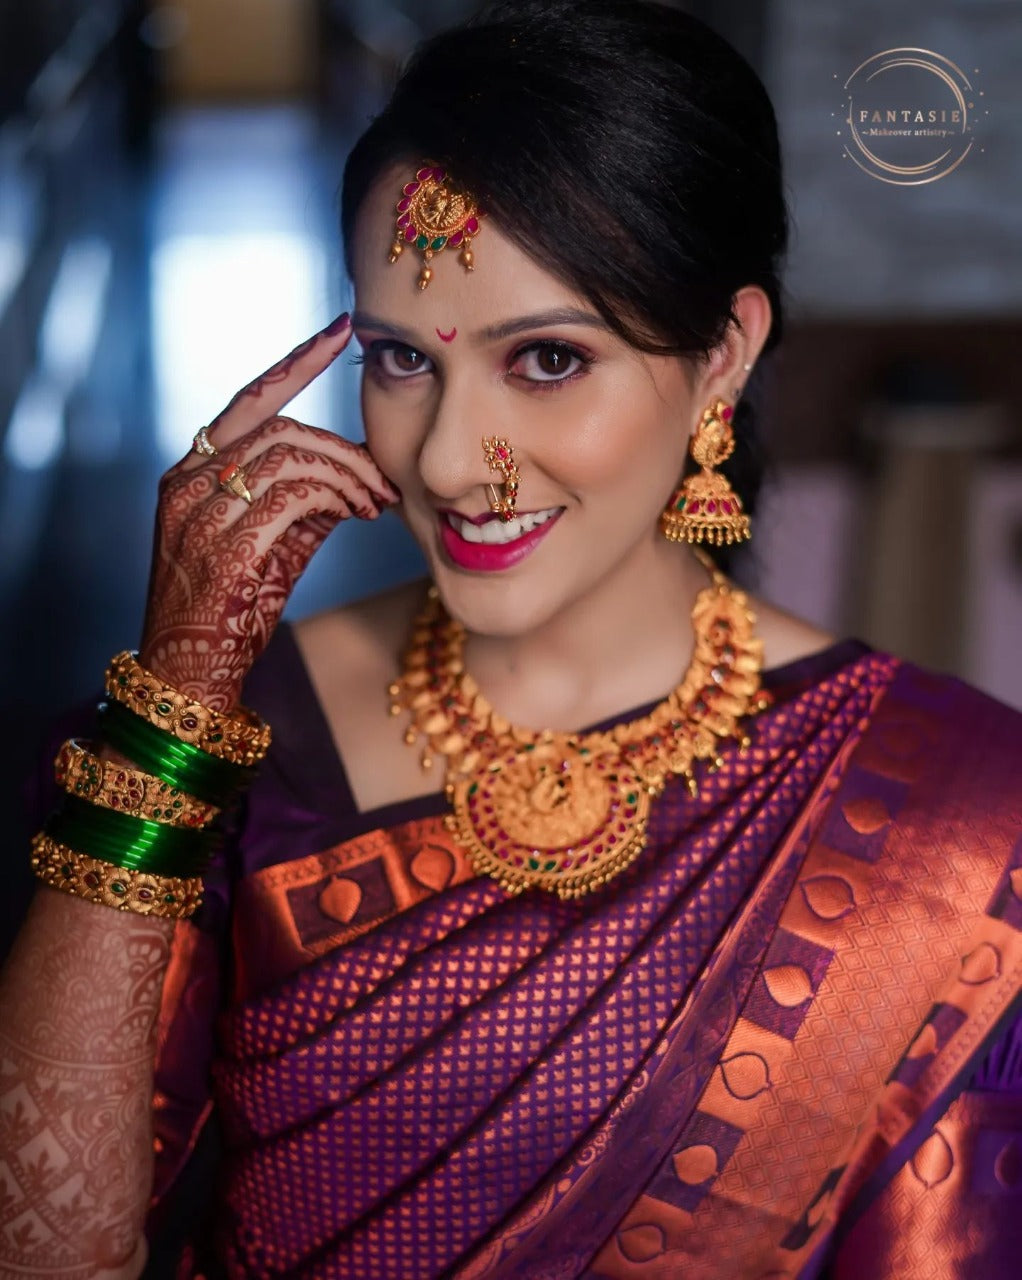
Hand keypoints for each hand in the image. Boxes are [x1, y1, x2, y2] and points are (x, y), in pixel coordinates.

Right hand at [138, 314, 398, 710]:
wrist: (189, 676)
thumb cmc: (231, 613)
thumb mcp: (270, 545)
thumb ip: (303, 503)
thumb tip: (357, 475)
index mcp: (190, 475)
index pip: (249, 401)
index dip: (296, 365)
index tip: (338, 334)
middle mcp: (187, 485)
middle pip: (279, 427)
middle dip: (343, 448)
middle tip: (382, 480)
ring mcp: (201, 515)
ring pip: (290, 456)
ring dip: (348, 474)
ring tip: (376, 502)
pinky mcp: (226, 548)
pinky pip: (293, 496)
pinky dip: (336, 497)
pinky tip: (359, 513)